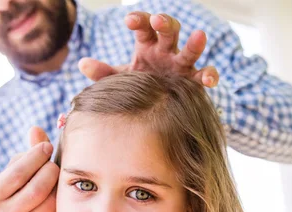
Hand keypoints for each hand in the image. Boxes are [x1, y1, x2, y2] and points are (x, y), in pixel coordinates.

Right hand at [0, 127, 58, 211]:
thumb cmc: (18, 183)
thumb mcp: (17, 166)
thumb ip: (29, 150)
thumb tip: (36, 129)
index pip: (18, 173)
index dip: (35, 157)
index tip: (46, 147)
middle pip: (36, 189)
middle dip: (50, 171)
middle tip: (53, 162)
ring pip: (50, 202)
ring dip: (58, 184)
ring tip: (57, 175)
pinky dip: (62, 197)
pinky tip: (60, 189)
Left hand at [79, 12, 218, 87]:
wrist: (155, 110)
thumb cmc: (138, 88)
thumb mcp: (120, 80)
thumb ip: (102, 73)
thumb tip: (81, 63)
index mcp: (146, 46)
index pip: (142, 27)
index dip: (138, 21)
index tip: (129, 21)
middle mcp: (166, 52)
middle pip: (168, 30)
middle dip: (164, 23)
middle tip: (157, 21)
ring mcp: (181, 65)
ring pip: (190, 50)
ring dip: (194, 43)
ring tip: (199, 35)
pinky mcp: (194, 81)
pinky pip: (204, 75)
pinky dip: (210, 75)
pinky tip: (210, 80)